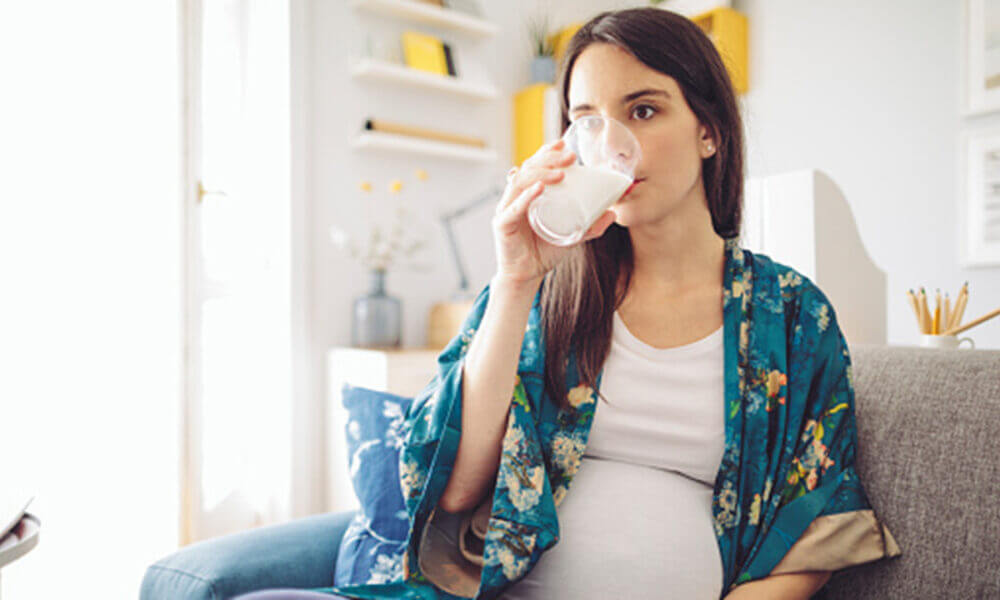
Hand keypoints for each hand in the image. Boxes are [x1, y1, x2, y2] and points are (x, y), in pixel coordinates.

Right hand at [492, 138, 616, 287]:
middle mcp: (516, 196)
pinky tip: (539, 189)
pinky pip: (513, 207)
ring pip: (520, 182)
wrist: (528, 275)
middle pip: (528, 168)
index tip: (564, 143)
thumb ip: (590, 226)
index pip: (535, 165)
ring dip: (541, 174)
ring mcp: (507, 208)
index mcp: (529, 193)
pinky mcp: (502, 224)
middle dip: (549, 159)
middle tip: (571, 157)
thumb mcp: (572, 235)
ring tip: (561, 174)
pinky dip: (526, 197)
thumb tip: (613, 213)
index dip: (547, 152)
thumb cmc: (544, 251)